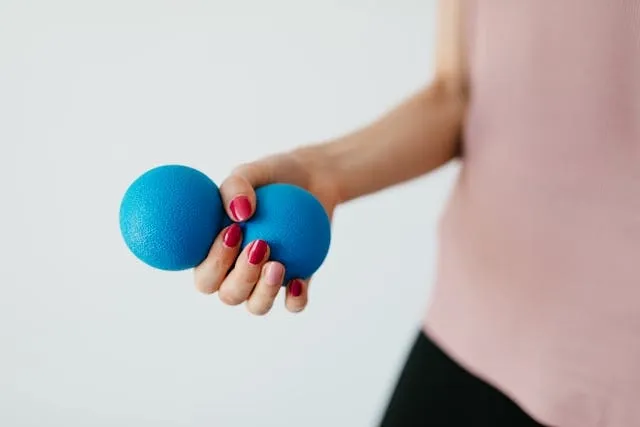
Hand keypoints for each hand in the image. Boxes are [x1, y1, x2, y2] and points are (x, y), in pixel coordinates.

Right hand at [193, 148, 338, 314]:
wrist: (312, 180)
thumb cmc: (272, 176)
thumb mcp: (252, 172)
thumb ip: (236, 187)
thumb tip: (238, 213)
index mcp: (215, 254)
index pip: (204, 274)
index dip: (212, 264)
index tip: (232, 232)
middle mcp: (236, 274)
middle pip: (229, 295)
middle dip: (240, 279)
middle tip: (259, 246)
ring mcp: (265, 282)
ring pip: (257, 305)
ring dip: (264, 292)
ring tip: (278, 265)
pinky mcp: (297, 283)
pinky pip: (294, 303)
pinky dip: (295, 299)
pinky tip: (299, 282)